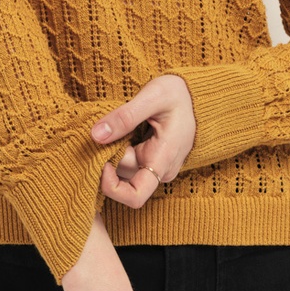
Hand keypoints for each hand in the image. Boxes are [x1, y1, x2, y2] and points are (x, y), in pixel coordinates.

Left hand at [90, 74, 195, 206]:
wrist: (194, 95)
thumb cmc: (177, 94)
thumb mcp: (153, 96)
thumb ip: (125, 116)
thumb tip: (96, 135)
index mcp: (163, 159)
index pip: (134, 196)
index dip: (111, 186)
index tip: (101, 161)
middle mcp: (160, 170)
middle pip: (121, 177)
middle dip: (108, 156)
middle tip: (107, 128)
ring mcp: (155, 167)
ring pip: (121, 169)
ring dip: (111, 151)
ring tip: (118, 125)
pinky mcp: (150, 162)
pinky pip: (126, 162)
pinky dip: (116, 149)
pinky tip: (121, 130)